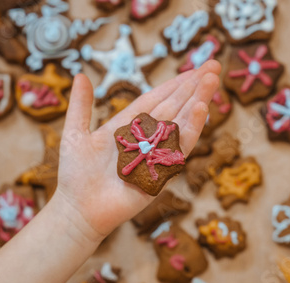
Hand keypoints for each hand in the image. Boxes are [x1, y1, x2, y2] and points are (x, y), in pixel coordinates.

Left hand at [54, 60, 220, 241]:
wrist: (79, 209)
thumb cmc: (76, 175)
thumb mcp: (76, 133)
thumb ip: (81, 106)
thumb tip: (80, 75)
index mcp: (130, 126)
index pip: (157, 99)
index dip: (174, 84)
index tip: (193, 68)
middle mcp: (148, 138)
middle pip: (175, 106)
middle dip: (194, 86)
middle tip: (214, 65)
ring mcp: (158, 153)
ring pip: (182, 122)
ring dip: (197, 100)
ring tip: (212, 80)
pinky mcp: (163, 170)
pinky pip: (180, 146)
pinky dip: (192, 127)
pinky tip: (201, 108)